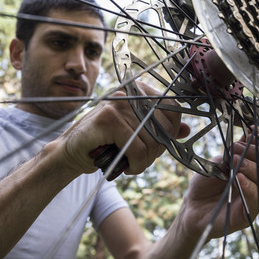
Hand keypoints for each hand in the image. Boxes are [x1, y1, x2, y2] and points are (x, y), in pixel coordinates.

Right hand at [55, 82, 189, 174]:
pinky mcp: (109, 119)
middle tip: (141, 160)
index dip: (170, 131)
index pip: (172, 107)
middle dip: (157, 151)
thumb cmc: (105, 141)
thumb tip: (186, 130)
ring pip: (152, 141)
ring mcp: (119, 103)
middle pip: (164, 126)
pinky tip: (127, 168)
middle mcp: (131, 92)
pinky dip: (136, 164)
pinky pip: (137, 148)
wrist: (71, 150)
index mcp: (140, 91)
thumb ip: (159, 129)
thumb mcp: (136, 132)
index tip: (157, 146)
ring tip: (132, 165)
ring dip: (145, 162)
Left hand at [179, 133, 258, 239]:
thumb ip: (240, 147)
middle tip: (236, 149)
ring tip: (235, 161)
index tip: (254, 135)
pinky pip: (257, 200)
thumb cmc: (207, 182)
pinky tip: (238, 177)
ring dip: (253, 168)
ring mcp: (257, 199)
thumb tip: (253, 130)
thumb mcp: (223, 159)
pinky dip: (249, 186)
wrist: (191, 205)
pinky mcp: (249, 214)